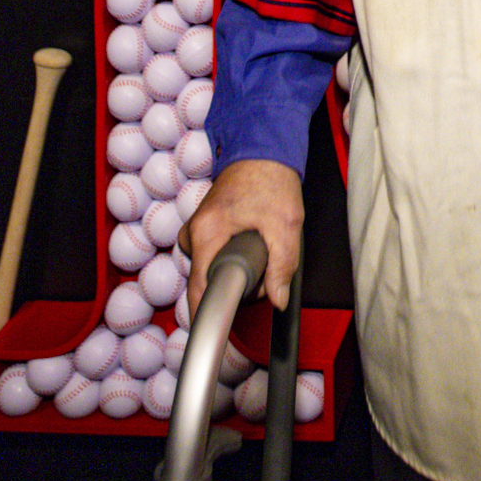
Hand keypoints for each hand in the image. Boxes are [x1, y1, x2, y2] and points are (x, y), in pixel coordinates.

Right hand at [179, 158, 303, 313]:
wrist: (264, 149)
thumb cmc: (271, 178)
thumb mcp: (285, 224)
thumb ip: (282, 265)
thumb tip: (278, 299)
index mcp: (206, 233)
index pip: (197, 289)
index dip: (208, 314)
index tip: (218, 331)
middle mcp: (194, 232)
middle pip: (207, 280)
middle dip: (238, 283)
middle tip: (265, 266)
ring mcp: (197, 228)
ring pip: (212, 267)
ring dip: (237, 267)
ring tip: (262, 245)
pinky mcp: (205, 226)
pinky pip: (214, 254)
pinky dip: (233, 255)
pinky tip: (252, 240)